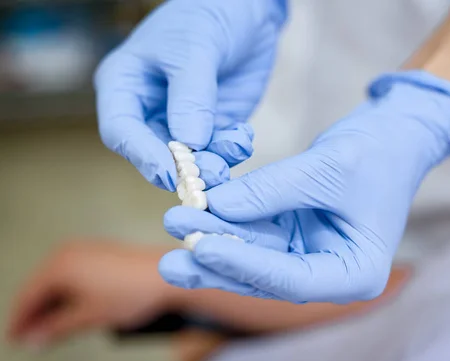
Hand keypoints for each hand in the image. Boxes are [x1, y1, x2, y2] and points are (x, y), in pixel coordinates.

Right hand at [7, 240, 179, 348]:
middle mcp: (69, 251)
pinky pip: (74, 273)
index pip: (28, 296)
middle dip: (36, 312)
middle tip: (32, 337)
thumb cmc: (133, 292)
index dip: (21, 321)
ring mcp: (86, 248)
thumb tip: (35, 339)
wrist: (169, 275)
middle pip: (41, 286)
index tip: (16, 339)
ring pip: (58, 280)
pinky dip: (69, 291)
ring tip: (52, 326)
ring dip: (53, 302)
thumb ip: (56, 329)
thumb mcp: (89, 317)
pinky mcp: (101, 251)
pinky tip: (73, 307)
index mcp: (60, 265)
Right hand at [94, 0, 286, 189]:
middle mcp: (148, 109)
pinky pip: (218, 150)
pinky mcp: (211, 126)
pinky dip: (232, 149)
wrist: (247, 9)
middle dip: (184, 167)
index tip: (169, 174)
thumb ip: (191, 96)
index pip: (121, 131)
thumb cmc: (208, 14)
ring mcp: (181, 121)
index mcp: (125, 84)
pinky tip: (243, 136)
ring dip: (213, 162)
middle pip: (155, 154)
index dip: (142, 156)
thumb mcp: (196, 48)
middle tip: (212, 173)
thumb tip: (189, 144)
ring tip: (235, 148)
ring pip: (190, 158)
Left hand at [158, 71, 449, 302]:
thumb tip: (218, 205)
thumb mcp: (330, 168)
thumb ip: (273, 190)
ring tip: (174, 222)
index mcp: (355, 272)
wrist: (394, 132)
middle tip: (171, 258)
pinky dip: (225, 217)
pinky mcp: (290, 231)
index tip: (203, 247)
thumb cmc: (379, 152)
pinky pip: (251, 229)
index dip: (247, 266)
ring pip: (251, 253)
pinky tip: (194, 205)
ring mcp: (307, 252)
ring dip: (212, 237)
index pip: (293, 280)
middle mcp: (328, 271)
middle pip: (264, 274)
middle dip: (217, 261)